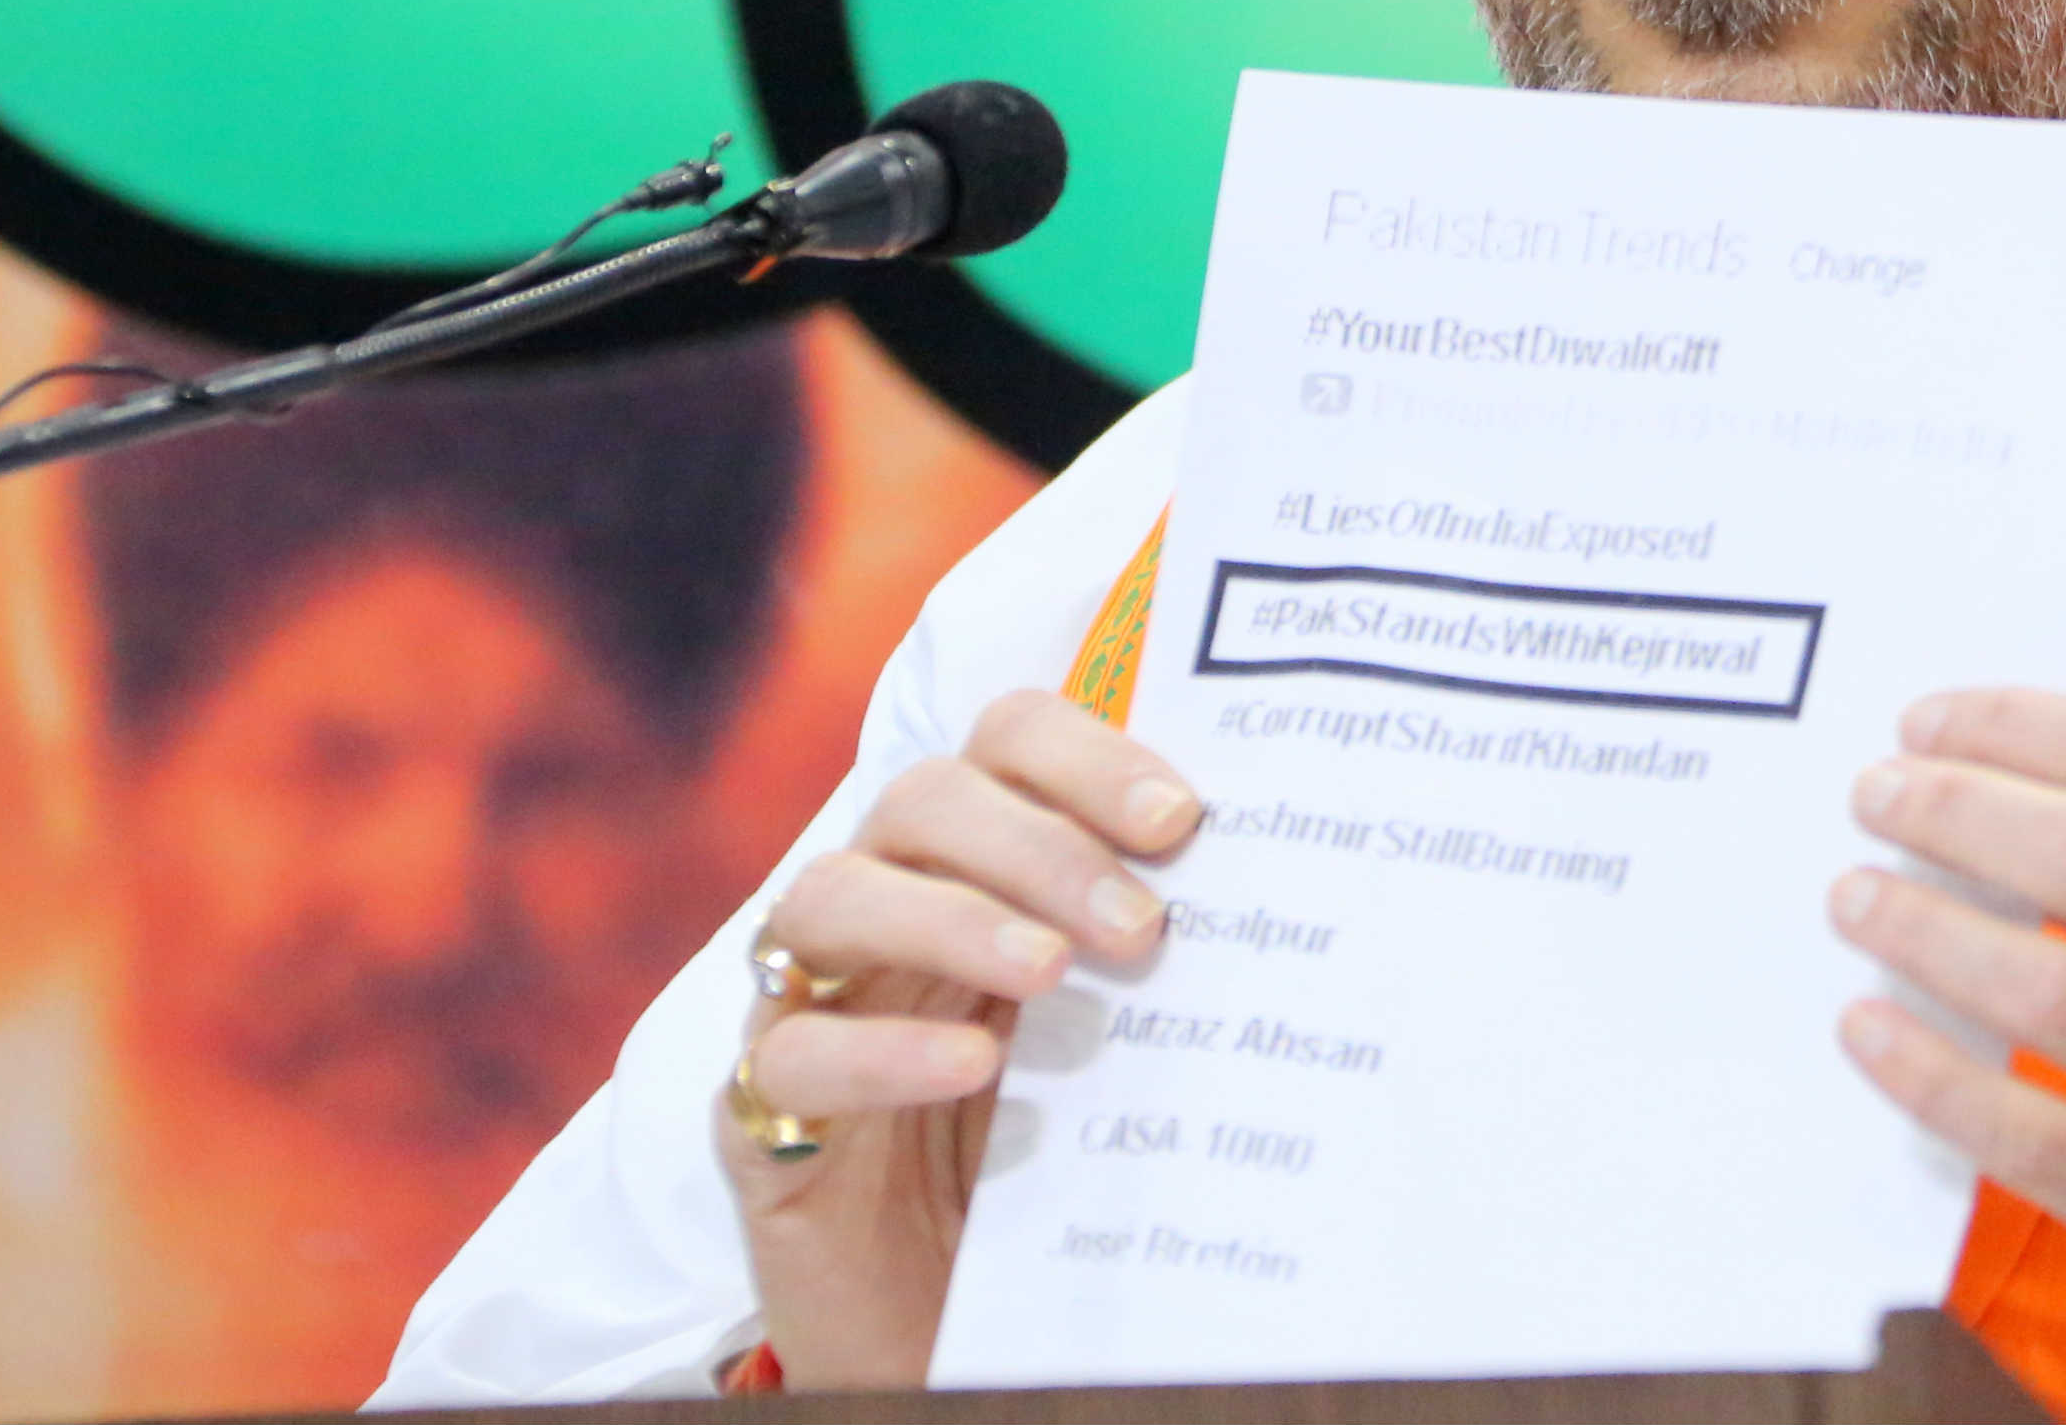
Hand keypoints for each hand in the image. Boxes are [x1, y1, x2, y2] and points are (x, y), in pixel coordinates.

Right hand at [715, 689, 1199, 1385]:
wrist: (975, 1322)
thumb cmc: (1061, 1156)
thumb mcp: (1126, 1046)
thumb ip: (1170, 966)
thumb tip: (1300, 896)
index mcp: (980, 868)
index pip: (1008, 744)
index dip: (1085, 755)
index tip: (1181, 818)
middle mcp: (890, 912)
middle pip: (924, 799)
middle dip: (1039, 844)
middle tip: (1139, 927)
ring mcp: (814, 1003)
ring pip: (832, 896)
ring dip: (951, 917)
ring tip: (1052, 971)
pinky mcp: (765, 1116)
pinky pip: (792, 1053)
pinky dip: (880, 1049)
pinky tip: (970, 1065)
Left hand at [1831, 690, 2065, 1424]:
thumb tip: (2017, 769)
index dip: (2018, 726)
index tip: (1927, 723)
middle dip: (1960, 811)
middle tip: (1876, 799)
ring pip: (2058, 995)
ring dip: (1929, 933)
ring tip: (1858, 899)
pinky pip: (2037, 1137)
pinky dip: (1935, 1075)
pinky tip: (1873, 1031)